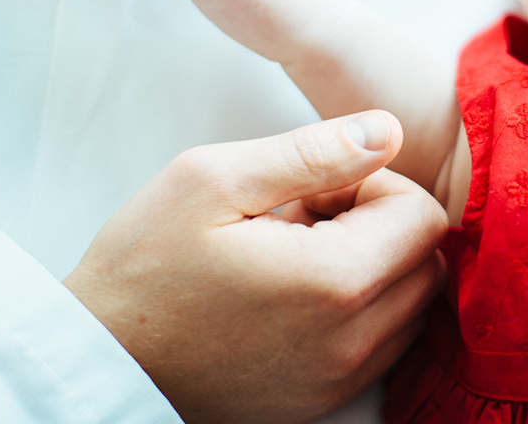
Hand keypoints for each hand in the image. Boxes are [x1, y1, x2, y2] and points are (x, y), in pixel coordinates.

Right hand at [63, 111, 448, 423]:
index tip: (316, 189)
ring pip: (411, 305)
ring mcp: (339, 380)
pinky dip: (359, 310)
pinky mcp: (323, 401)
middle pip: (427, 261)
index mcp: (334, 282)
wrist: (100, 359)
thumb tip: (389, 130)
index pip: (423, 216)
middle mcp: (352, 343)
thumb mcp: (216, 179)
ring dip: (374, 267)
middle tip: (308, 216)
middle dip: (381, 224)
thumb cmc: (145, 265)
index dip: (376, 183)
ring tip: (300, 254)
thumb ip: (315, 150)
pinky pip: (382, 345)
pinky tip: (296, 293)